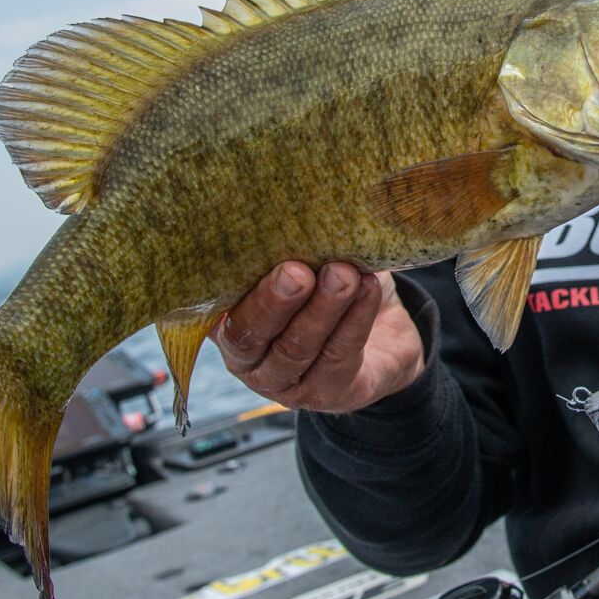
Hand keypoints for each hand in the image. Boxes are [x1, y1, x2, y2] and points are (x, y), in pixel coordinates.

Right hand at [214, 263, 426, 412]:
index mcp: (227, 319)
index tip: (250, 248)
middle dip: (274, 301)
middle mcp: (247, 356)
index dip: (230, 282)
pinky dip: (354, 320)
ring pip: (296, 348)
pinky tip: (367, 289)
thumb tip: (295, 206)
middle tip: (296, 271)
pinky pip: (338, 356)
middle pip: (249, 334)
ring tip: (343, 274)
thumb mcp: (308, 259)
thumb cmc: (332, 285)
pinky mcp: (328, 393)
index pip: (212, 305)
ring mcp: (284, 382)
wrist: (386, 332)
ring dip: (322, 309)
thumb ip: (293, 244)